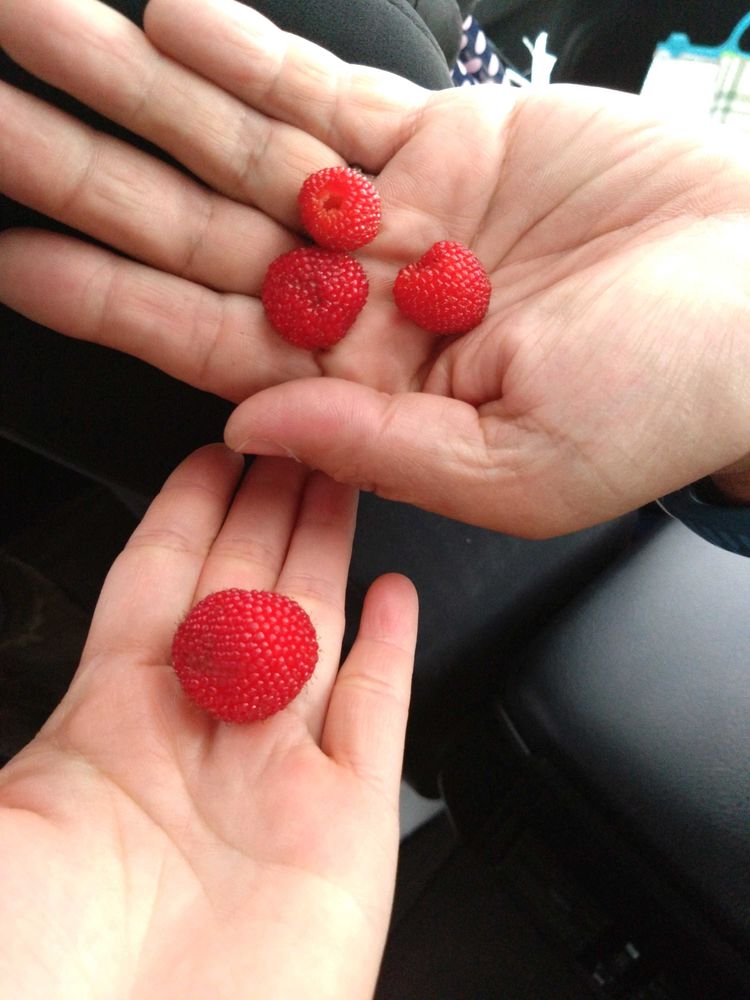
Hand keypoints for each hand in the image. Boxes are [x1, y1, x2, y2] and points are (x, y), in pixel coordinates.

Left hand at [0, 446, 416, 998]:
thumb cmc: (35, 969)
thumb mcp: (0, 826)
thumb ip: (16, 738)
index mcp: (110, 724)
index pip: (161, 578)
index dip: (189, 508)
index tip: (213, 451)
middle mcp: (202, 738)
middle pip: (247, 585)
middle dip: (271, 507)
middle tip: (299, 438)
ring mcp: (278, 777)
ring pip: (316, 628)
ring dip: (331, 552)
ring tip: (350, 480)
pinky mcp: (346, 826)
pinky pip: (379, 712)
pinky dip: (396, 650)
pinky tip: (399, 595)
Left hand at [3, 0, 749, 535]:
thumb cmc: (661, 403)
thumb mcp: (515, 465)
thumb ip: (374, 447)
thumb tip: (249, 421)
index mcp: (366, 391)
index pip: (204, 343)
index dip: (105, 299)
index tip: (10, 260)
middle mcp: (357, 301)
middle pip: (194, 232)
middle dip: (86, 173)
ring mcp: (389, 217)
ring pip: (238, 145)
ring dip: (140, 87)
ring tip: (39, 21)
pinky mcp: (436, 144)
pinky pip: (319, 91)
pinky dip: (246, 53)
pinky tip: (167, 16)